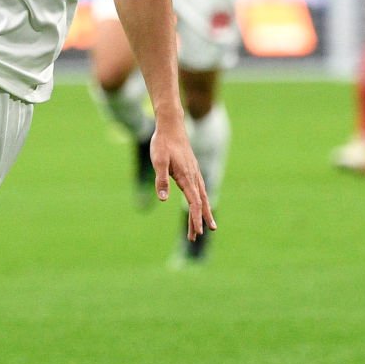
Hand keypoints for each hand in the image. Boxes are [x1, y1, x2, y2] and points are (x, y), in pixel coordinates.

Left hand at [149, 118, 214, 238]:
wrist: (171, 126)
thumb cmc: (163, 143)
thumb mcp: (158, 161)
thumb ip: (161, 180)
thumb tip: (163, 199)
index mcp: (186, 177)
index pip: (194, 203)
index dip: (195, 218)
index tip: (197, 232)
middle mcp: (194, 177)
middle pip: (199, 203)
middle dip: (198, 221)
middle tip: (195, 237)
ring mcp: (194, 173)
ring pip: (202, 197)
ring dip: (202, 213)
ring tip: (205, 227)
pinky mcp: (192, 170)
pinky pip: (200, 190)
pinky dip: (202, 201)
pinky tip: (200, 205)